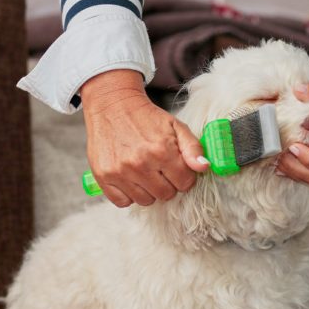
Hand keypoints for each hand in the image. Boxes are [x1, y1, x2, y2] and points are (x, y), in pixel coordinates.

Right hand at [81, 70, 210, 206]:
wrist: (113, 106)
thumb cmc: (147, 118)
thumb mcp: (176, 127)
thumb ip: (194, 148)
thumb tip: (204, 167)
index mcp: (162, 151)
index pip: (185, 183)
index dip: (184, 176)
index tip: (176, 167)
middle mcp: (140, 164)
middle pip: (166, 194)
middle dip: (168, 183)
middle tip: (160, 168)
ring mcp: (120, 172)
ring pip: (146, 201)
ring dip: (149, 190)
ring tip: (145, 171)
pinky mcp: (104, 176)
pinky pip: (123, 202)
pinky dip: (128, 194)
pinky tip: (131, 178)